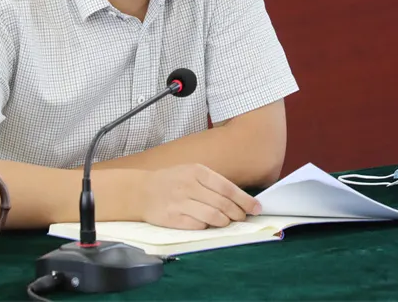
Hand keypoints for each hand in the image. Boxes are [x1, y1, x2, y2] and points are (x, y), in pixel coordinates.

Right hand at [138, 164, 261, 229]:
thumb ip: (213, 183)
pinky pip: (198, 226)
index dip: (245, 200)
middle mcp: (189, 186)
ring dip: (225, 222)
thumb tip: (240, 198)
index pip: (228, 188)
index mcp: (197, 171)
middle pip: (223, 204)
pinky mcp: (173, 219)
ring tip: (227, 222)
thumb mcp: (191, 172)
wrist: (141, 191)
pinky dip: (207, 227)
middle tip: (243, 217)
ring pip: (213, 217)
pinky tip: (208, 225)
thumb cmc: (171, 181)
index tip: (256, 207)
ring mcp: (180, 203)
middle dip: (238, 213)